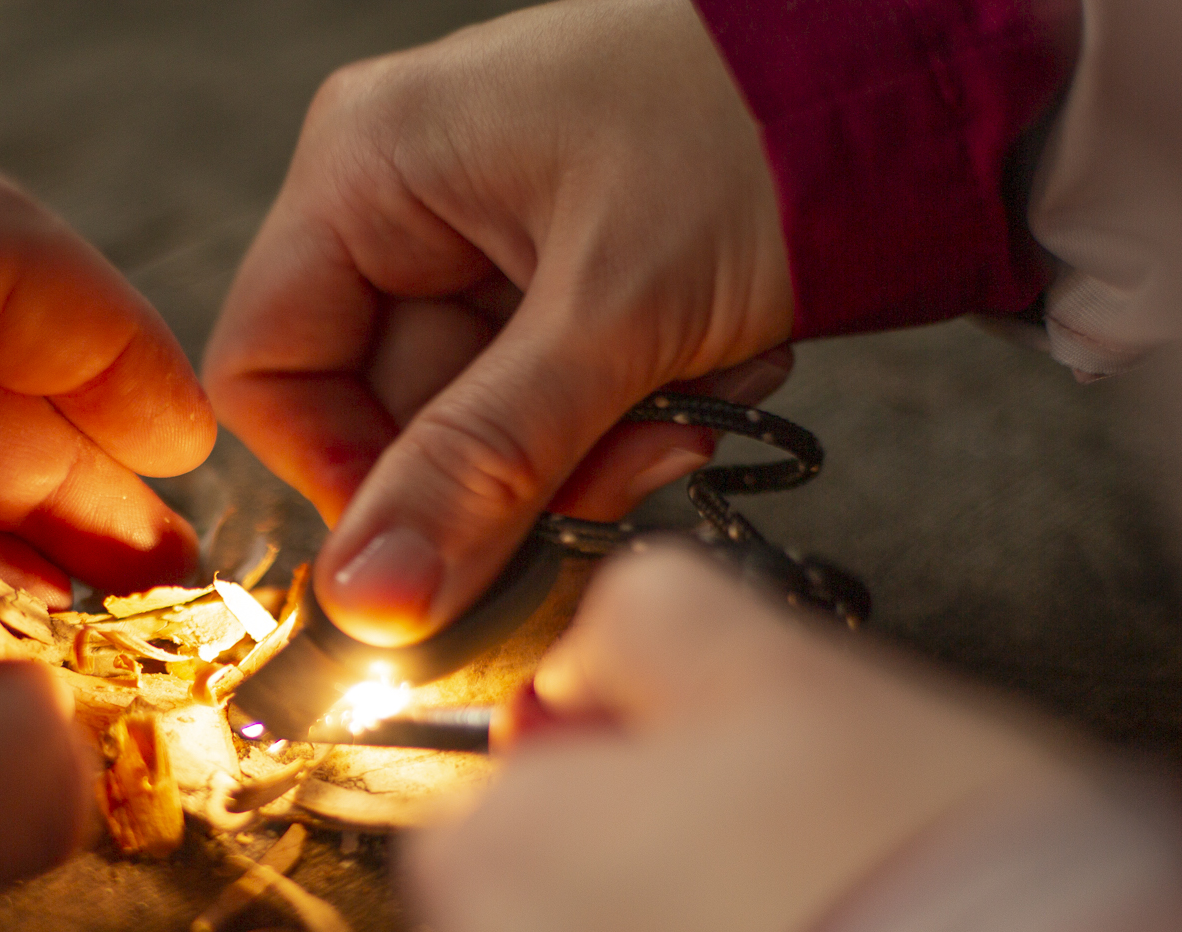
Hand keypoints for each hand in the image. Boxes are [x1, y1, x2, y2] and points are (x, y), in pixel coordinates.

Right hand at [204, 0, 793, 644]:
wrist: (913, 79)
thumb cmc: (760, 129)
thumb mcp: (613, 317)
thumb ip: (482, 465)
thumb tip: (370, 602)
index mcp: (369, 164)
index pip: (269, 368)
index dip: (342, 474)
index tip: (442, 541)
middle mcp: (402, 197)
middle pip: (384, 410)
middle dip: (508, 468)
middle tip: (625, 470)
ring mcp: (476, 239)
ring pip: (474, 422)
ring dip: (585, 449)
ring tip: (686, 403)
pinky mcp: (549, 276)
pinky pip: (541, 400)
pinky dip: (623, 414)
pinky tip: (701, 370)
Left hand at [390, 546, 1072, 931]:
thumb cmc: (893, 895)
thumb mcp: (790, 680)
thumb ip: (658, 621)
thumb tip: (603, 635)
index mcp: (485, 856)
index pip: (519, 790)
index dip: (635, 784)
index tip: (744, 802)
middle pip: (537, 920)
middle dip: (640, 903)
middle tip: (792, 903)